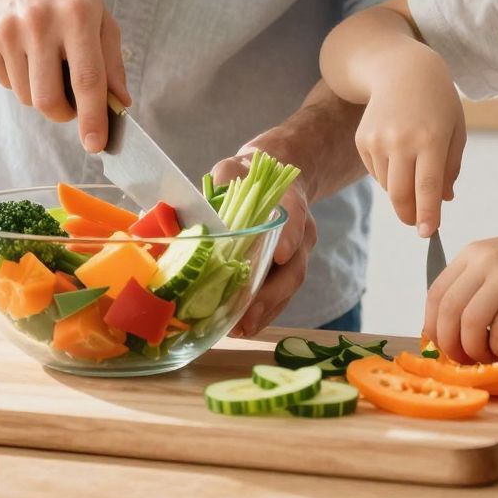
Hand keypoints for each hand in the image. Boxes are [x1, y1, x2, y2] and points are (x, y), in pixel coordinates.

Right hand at [0, 0, 128, 151]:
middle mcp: (41, 22)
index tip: (95, 144)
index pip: (88, 80)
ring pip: (27, 97)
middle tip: (69, 106)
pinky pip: (6, 84)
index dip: (92, 118)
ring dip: (40, 91)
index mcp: (78, 14)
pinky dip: (19, 78)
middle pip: (50, 100)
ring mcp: (7, 31)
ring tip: (43, 59)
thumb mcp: (96, 12)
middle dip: (63, 114)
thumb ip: (111, 59)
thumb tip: (120, 102)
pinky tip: (21, 49)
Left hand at [213, 140, 318, 336]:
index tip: (280, 255)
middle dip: (271, 294)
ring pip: (289, 287)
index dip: (289, 236)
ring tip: (241, 329)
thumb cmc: (250, 174)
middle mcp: (300, 231)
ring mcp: (298, 254)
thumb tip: (197, 208)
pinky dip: (264, 312)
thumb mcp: (233, 168)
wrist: (278, 177)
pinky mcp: (288, 270)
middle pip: (294, 266)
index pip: (294, 217)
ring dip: (266, 311)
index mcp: (289, 201)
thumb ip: (220, 181)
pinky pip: (281, 295)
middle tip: (247, 315)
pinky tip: (243, 327)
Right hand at [353, 48, 463, 237]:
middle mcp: (401, 140)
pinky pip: (376, 173)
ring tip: (413, 170)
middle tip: (419, 223)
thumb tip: (443, 201)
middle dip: (410, 215)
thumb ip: (451, 167)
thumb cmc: (437, 102)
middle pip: (401, 195)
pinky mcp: (363, 140)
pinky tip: (398, 154)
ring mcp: (377, 140)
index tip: (429, 234)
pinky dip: (389, 175)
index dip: (428, 215)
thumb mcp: (455, 130)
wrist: (402, 70)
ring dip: (401, 192)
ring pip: (388, 187)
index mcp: (430, 138)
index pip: (428, 187)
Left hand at [422, 226, 497, 363]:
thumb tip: (449, 329)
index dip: (433, 326)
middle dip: (450, 344)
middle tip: (461, 360)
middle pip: (448, 311)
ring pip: (471, 324)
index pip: (435, 294)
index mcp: (472, 253)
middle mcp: (484, 261)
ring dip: (474, 350)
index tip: (442, 346)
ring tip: (486, 357)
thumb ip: (474, 285)